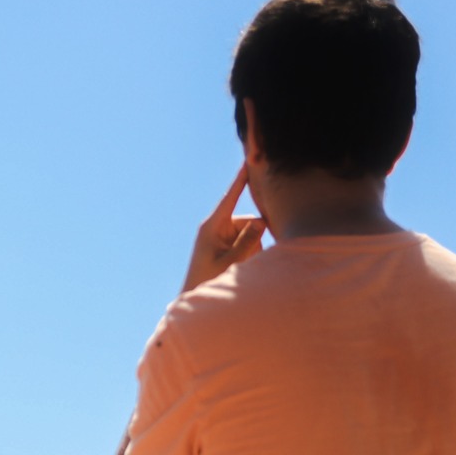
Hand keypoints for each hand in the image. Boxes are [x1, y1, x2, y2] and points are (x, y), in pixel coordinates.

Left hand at [183, 165, 267, 292]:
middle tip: (246, 260)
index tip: (249, 160)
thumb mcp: (230, 262)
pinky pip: (250, 242)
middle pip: (252, 221)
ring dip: (253, 249)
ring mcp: (224, 234)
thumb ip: (246, 241)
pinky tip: (240, 267)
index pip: (231, 196)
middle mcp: (219, 226)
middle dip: (256, 238)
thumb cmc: (208, 279)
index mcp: (212, 225)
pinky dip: (250, 253)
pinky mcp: (229, 242)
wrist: (194, 294)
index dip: (241, 179)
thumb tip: (262, 221)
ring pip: (253, 233)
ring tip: (238, 267)